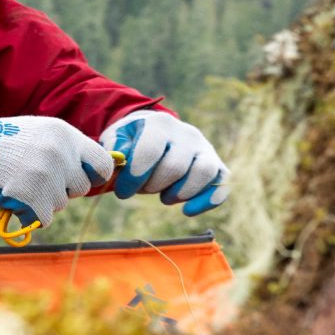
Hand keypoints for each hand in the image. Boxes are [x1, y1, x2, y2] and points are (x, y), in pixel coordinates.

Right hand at [0, 109, 113, 226]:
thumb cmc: (2, 140)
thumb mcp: (40, 132)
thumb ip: (66, 148)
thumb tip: (90, 170)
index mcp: (65, 134)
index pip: (102, 162)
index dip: (97, 175)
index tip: (88, 180)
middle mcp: (61, 153)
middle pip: (80, 188)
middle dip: (63, 189)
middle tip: (39, 181)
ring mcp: (47, 176)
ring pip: (60, 204)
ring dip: (43, 201)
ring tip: (21, 183)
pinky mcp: (33, 197)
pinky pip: (45, 218)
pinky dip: (31, 214)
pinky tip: (15, 198)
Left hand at [99, 110, 228, 215]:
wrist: (157, 133)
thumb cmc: (133, 141)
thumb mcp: (116, 139)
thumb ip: (113, 150)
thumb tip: (119, 162)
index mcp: (159, 124)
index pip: (150, 152)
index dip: (134, 177)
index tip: (122, 192)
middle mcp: (187, 133)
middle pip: (175, 167)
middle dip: (153, 186)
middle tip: (143, 189)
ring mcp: (205, 149)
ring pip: (203, 172)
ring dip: (180, 193)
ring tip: (164, 197)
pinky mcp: (218, 165)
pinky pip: (222, 184)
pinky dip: (207, 201)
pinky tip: (187, 210)